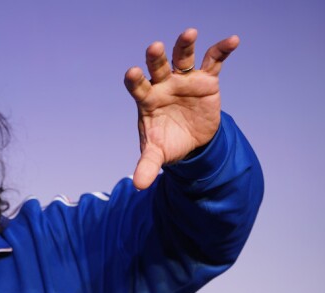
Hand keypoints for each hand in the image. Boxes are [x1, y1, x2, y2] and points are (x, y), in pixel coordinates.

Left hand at [124, 28, 239, 188]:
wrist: (192, 142)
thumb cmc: (168, 142)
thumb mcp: (157, 155)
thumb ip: (147, 166)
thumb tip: (138, 185)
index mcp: (147, 99)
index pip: (138, 86)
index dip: (135, 80)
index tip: (132, 73)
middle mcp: (163, 84)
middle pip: (157, 66)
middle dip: (156, 57)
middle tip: (155, 48)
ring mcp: (184, 79)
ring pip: (183, 58)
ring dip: (185, 45)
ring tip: (189, 33)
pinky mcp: (206, 79)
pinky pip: (214, 61)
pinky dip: (222, 50)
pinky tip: (232, 40)